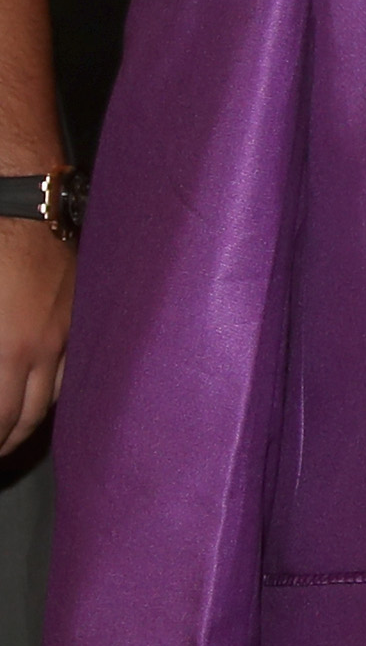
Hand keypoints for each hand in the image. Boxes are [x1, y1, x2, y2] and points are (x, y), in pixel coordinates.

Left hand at [0, 221, 69, 453]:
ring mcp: (67, 333)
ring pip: (54, 397)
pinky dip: (54, 390)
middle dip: (7, 442)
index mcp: (8, 349)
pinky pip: (71, 368)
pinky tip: (41, 394)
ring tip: (13, 433)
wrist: (24, 203)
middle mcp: (43, 350)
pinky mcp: (78, 315)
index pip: (2, 418)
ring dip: (31, 421)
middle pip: (28, 417)